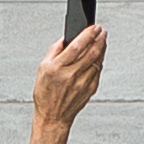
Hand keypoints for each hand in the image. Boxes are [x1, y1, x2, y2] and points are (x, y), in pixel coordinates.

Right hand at [29, 23, 108, 143]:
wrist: (53, 116)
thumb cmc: (45, 92)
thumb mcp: (42, 69)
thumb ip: (54, 51)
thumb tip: (66, 38)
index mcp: (57, 68)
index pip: (77, 46)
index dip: (88, 34)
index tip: (94, 27)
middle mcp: (71, 75)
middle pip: (91, 52)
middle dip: (100, 39)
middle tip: (102, 31)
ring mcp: (83, 83)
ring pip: (98, 61)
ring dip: (102, 48)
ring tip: (102, 40)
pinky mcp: (91, 89)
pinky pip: (98, 71)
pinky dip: (100, 61)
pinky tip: (98, 56)